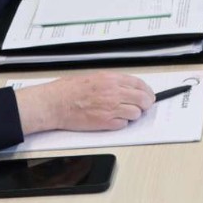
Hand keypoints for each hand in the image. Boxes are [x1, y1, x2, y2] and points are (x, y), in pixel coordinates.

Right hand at [15, 72, 154, 133]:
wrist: (54, 103)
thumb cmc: (68, 90)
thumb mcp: (95, 77)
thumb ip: (113, 82)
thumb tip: (127, 88)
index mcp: (112, 79)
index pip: (140, 85)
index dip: (147, 92)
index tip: (148, 96)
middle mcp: (114, 92)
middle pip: (143, 100)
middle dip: (145, 104)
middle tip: (141, 107)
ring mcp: (111, 108)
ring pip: (136, 113)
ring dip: (132, 115)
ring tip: (122, 114)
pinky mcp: (105, 122)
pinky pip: (123, 125)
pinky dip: (120, 124)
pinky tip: (112, 120)